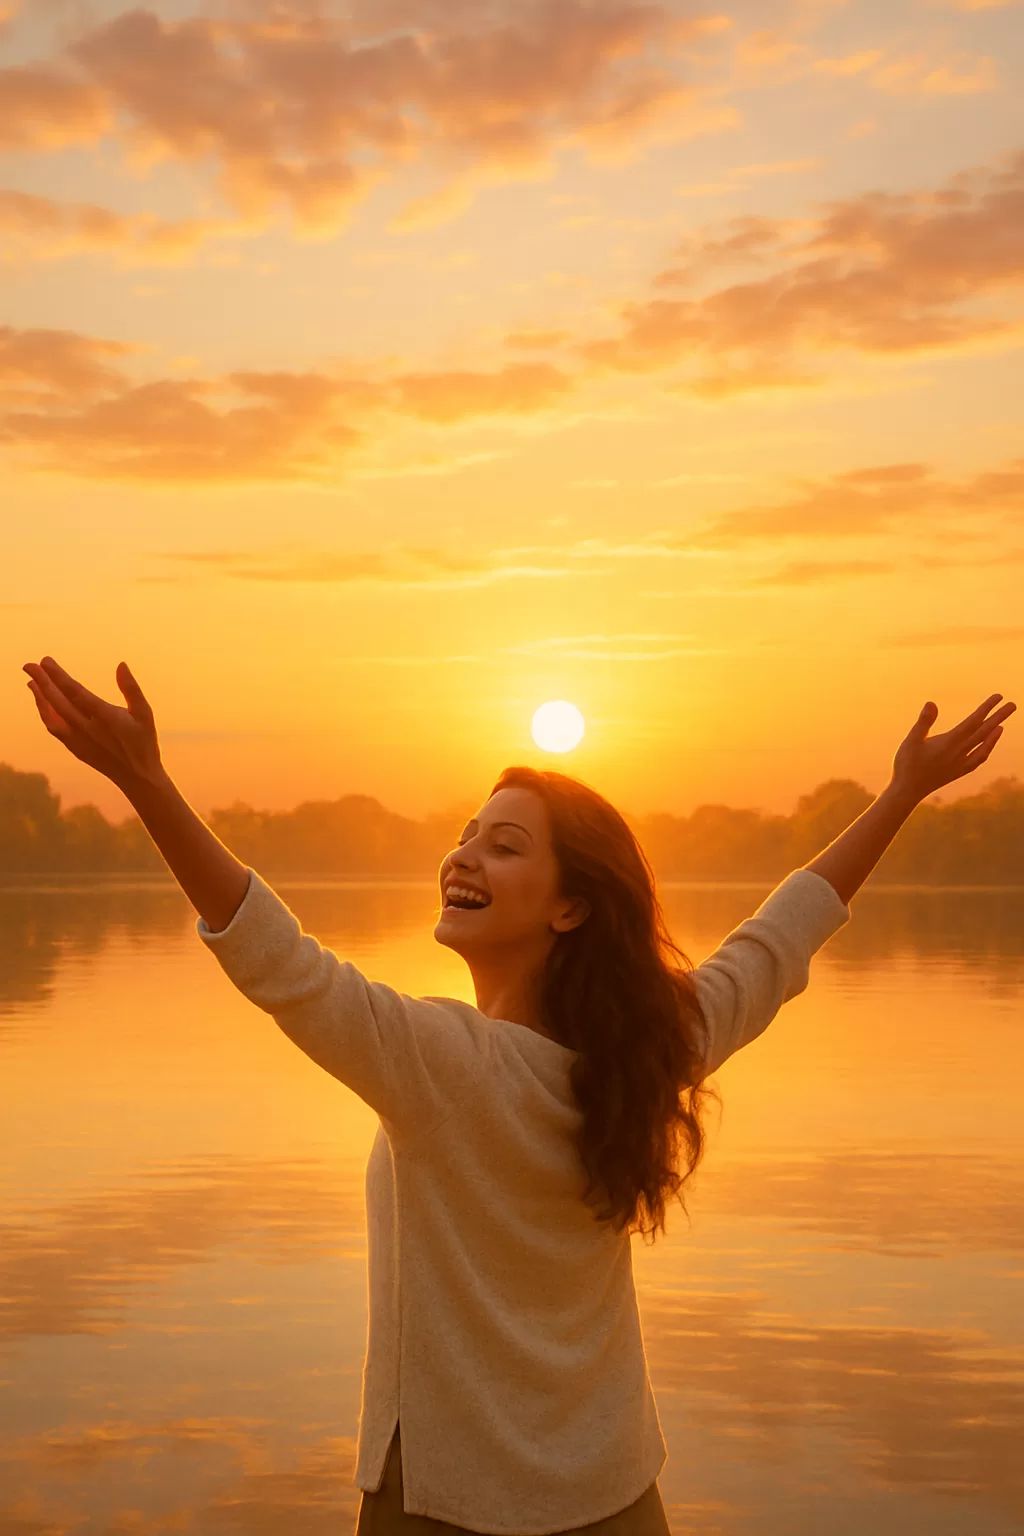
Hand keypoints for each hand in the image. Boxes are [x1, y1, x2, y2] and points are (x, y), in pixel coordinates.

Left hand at [22, 656, 164, 790]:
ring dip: (40, 698)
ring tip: (31, 681)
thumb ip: (131, 688)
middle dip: (42, 682)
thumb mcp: (145, 713)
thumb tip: (121, 665)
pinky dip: (45, 714)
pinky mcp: (75, 748)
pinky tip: (43, 703)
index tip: (45, 661)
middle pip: (58, 702)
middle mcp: (88, 729)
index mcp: (105, 718)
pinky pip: (55, 729)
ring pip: (52, 717)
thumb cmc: (144, 742)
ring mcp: (79, 741)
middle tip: (29, 665)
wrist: (138, 778)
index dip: (58, 676)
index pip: (75, 692)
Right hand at [891, 693, 1015, 802]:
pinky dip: (987, 748)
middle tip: (1013, 705)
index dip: (987, 708)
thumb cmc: (906, 764)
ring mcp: (961, 763)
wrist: (907, 792)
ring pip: (983, 744)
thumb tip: (931, 703)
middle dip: (998, 717)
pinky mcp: (958, 771)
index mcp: (949, 743)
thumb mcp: (911, 740)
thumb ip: (923, 722)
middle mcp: (959, 753)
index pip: (973, 721)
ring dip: (994, 732)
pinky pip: (978, 758)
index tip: (999, 696)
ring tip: (1002, 723)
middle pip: (983, 731)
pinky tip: (989, 742)